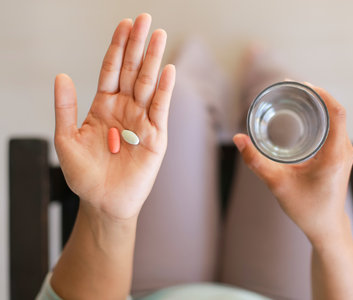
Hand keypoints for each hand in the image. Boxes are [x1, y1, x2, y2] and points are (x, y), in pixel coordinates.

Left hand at [54, 14, 174, 220]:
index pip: (111, 70)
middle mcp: (125, 109)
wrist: (104, 202)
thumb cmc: (85, 175)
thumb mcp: (66, 139)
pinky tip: (167, 70)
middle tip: (144, 19)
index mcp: (103, 106)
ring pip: (148, 84)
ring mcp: (142, 121)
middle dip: (138, 45)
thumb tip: (61, 76)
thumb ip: (65, 108)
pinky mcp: (157, 136)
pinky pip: (160, 109)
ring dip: (153, 60)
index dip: (117, 47)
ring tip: (157, 35)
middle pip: (132, 70)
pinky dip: (164, 90)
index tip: (123, 24)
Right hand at [233, 83, 352, 244]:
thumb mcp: (277, 184)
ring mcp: (344, 153)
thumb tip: (239, 139)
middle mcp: (343, 150)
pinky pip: (333, 129)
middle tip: (291, 90)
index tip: (301, 86)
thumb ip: (256, 161)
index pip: (336, 112)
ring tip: (295, 99)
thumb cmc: (306, 209)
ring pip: (335, 120)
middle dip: (314, 97)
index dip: (321, 94)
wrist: (325, 227)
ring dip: (317, 107)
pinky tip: (303, 117)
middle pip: (335, 112)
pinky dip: (319, 118)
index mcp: (334, 154)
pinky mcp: (339, 156)